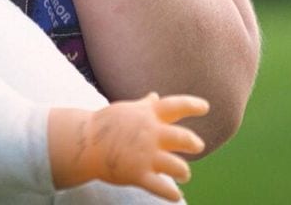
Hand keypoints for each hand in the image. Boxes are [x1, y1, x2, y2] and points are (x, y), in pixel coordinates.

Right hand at [50, 93, 208, 201]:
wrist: (85, 143)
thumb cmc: (107, 124)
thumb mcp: (128, 110)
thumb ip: (146, 105)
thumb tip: (156, 96)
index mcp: (148, 115)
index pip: (175, 106)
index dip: (192, 105)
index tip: (206, 107)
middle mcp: (150, 133)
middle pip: (182, 138)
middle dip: (193, 143)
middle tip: (197, 145)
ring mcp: (144, 155)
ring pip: (176, 166)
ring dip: (183, 171)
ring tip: (184, 173)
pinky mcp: (138, 174)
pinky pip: (161, 187)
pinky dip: (171, 193)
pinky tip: (176, 194)